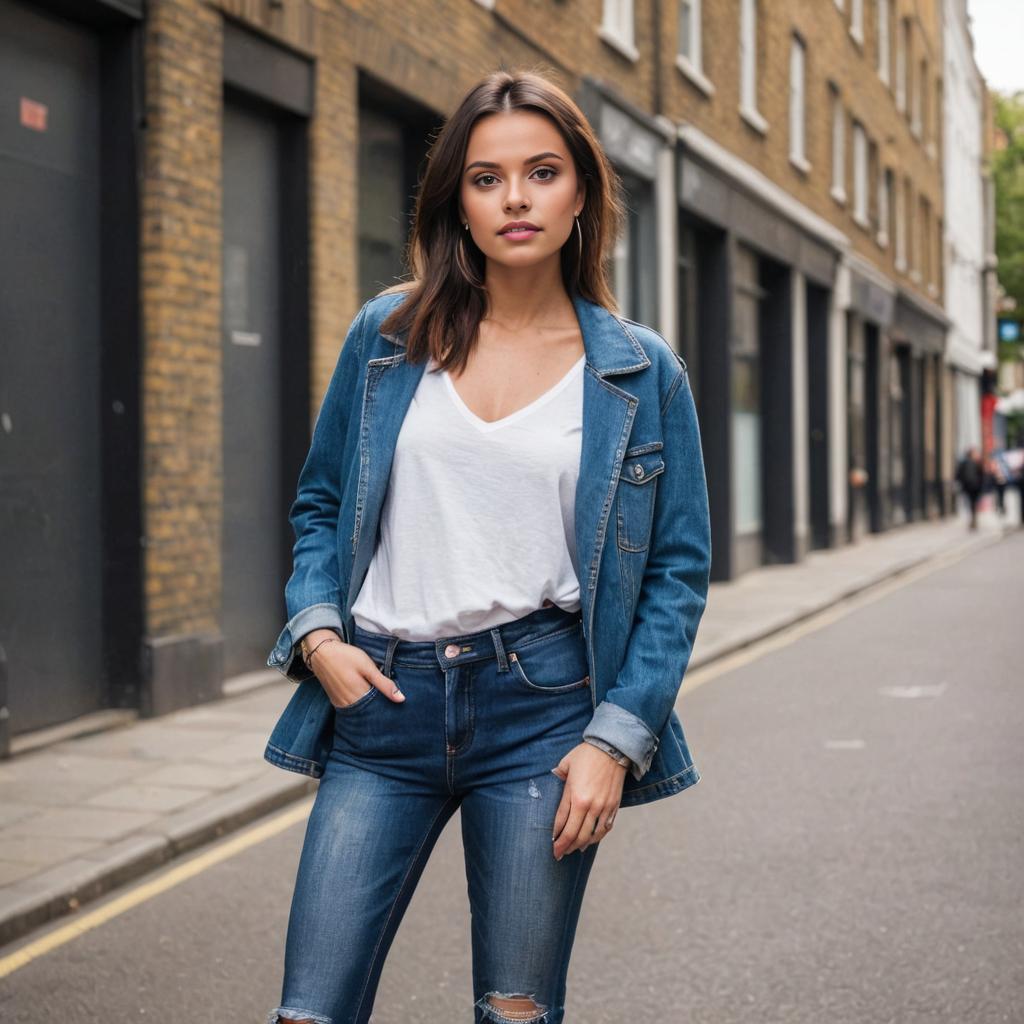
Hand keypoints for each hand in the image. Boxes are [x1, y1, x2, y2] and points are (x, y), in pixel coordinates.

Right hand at [302, 630, 404, 707]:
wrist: (321, 652)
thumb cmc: (346, 656)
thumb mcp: (368, 667)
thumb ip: (384, 684)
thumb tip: (401, 699)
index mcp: (359, 695)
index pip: (379, 708)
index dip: (388, 705)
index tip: (396, 701)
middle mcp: (349, 703)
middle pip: (369, 712)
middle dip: (379, 707)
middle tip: (387, 699)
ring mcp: (340, 704)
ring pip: (360, 711)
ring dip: (369, 707)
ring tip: (377, 697)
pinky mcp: (335, 701)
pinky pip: (351, 708)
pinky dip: (359, 705)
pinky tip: (364, 697)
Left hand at [550, 742, 626, 859]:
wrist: (613, 748)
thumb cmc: (587, 754)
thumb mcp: (566, 763)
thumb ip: (558, 775)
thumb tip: (554, 780)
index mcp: (574, 795)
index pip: (561, 822)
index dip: (556, 836)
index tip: (551, 844)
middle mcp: (589, 805)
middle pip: (575, 834)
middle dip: (565, 847)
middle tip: (558, 854)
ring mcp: (603, 808)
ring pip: (590, 835)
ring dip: (579, 845)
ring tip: (572, 850)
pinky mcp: (613, 807)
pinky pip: (604, 828)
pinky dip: (596, 837)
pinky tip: (590, 841)